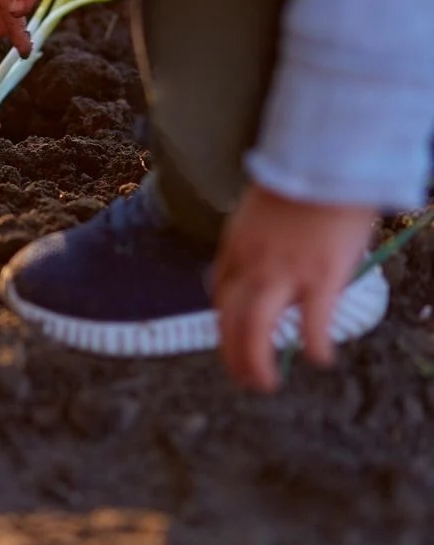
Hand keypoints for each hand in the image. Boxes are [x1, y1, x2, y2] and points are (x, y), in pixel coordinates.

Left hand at [211, 184, 376, 392]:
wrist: (323, 161)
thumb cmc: (300, 182)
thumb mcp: (260, 212)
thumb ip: (259, 242)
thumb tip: (271, 264)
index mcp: (236, 247)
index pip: (220, 294)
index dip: (224, 322)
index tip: (232, 337)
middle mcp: (252, 263)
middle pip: (230, 319)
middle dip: (232, 354)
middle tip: (242, 379)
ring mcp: (284, 271)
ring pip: (257, 328)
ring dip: (256, 362)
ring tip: (264, 383)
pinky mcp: (320, 275)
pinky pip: (311, 322)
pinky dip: (312, 344)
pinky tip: (318, 358)